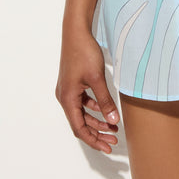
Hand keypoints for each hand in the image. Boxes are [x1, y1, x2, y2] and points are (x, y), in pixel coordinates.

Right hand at [56, 29, 119, 153]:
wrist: (76, 32)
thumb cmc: (84, 52)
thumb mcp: (97, 78)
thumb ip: (105, 100)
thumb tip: (113, 120)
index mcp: (67, 98)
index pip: (79, 128)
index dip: (94, 140)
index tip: (107, 146)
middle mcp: (65, 97)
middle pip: (80, 123)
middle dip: (97, 132)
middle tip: (114, 139)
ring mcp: (68, 90)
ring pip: (82, 113)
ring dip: (97, 120)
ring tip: (113, 126)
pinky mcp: (73, 83)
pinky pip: (83, 102)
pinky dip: (94, 108)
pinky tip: (106, 109)